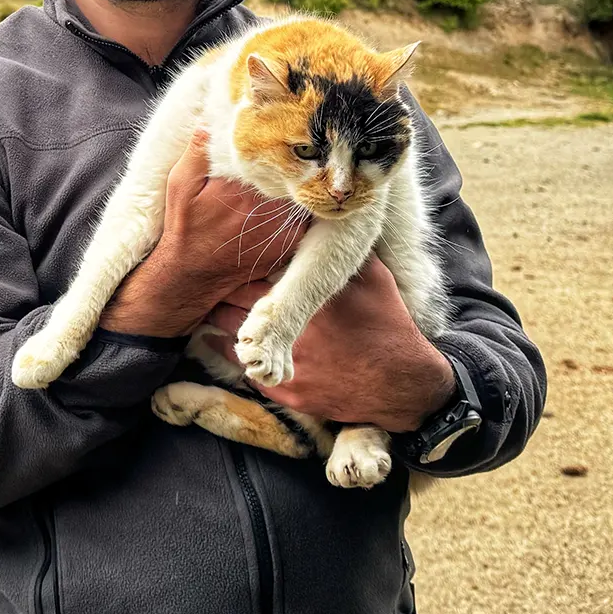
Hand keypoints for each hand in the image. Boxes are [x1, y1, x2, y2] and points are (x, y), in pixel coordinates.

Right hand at [100, 132, 308, 339]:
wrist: (191, 274)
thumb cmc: (185, 226)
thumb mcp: (181, 184)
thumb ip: (198, 152)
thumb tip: (211, 119)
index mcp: (245, 188)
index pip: (276, 155)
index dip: (284, 140)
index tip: (287, 126)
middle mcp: (269, 208)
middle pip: (297, 174)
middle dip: (301, 158)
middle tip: (307, 142)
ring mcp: (283, 228)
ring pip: (306, 195)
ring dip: (306, 182)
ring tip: (310, 164)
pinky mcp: (289, 244)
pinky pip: (307, 218)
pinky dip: (306, 206)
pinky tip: (302, 194)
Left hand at [208, 258, 454, 431]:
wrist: (401, 383)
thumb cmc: (389, 324)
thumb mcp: (375, 277)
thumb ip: (344, 251)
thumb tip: (331, 220)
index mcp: (307, 298)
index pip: (252, 275)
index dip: (237, 265)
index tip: (227, 255)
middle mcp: (292, 331)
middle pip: (235, 303)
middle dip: (223, 289)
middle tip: (211, 278)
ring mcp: (287, 363)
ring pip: (233, 339)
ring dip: (222, 320)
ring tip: (211, 306)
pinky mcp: (288, 393)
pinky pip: (246, 371)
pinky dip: (231, 353)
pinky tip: (218, 340)